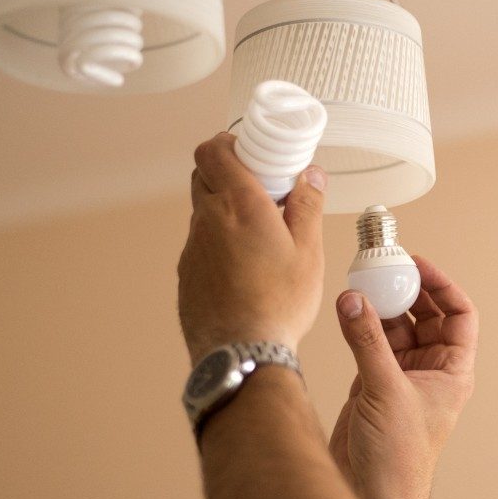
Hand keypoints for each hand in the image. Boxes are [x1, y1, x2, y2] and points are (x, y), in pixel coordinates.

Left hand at [178, 132, 327, 364]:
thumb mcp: (308, 251)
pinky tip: (243, 265)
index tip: (254, 153)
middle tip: (261, 189)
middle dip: (228, 173)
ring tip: (258, 232)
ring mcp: (193, 247)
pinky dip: (218, 241)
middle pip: (203, 175)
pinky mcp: (187, 274)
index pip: (212, 150)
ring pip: (203, 211)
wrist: (241, 354)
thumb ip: (307, 205)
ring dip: (224, 210)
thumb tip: (311, 174)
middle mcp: (208, 219)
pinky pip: (200, 243)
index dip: (229, 144)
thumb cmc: (279, 303)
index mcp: (238, 204)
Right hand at [329, 256, 477, 498]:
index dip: (442, 285)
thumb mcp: (387, 390)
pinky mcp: (373, 381)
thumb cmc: (399, 458)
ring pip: (395, 325)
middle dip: (408, 289)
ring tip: (363, 283)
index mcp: (451, 371)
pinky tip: (348, 308)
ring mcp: (400, 374)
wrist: (374, 494)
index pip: (459, 315)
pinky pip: (369, 340)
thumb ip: (368, 341)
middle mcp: (429, 369)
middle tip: (387, 266)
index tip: (418, 264)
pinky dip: (360, 323)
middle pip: (426, 314)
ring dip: (380, 305)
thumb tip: (355, 300)